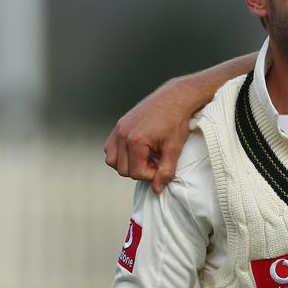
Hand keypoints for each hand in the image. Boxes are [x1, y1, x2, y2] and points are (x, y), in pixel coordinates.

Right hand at [103, 78, 194, 193]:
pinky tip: (138, 150)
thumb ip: (166, 171)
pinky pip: (110, 148)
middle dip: (139, 170)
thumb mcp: (174, 149)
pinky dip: (121, 153)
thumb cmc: (176, 121)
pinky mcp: (119, 125)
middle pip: (122, 169)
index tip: (161, 166)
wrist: (174, 98)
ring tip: (146, 156)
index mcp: (136, 141)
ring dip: (127, 164)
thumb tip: (157, 189)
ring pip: (112, 160)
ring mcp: (118, 129)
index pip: (136, 173)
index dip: (151, 175)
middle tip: (155, 162)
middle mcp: (122, 135)